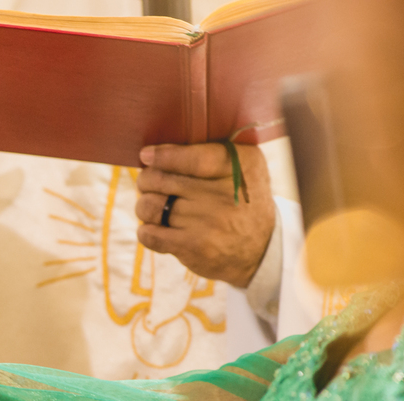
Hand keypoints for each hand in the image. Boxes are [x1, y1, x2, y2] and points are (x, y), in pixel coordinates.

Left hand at [135, 143, 276, 287]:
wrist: (259, 248)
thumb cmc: (239, 199)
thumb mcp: (242, 166)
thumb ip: (209, 151)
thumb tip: (156, 151)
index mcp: (240, 165)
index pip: (193, 158)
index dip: (164, 156)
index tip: (146, 155)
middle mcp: (224, 195)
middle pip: (160, 180)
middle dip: (147, 180)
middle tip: (150, 183)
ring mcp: (208, 223)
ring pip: (149, 206)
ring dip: (144, 205)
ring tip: (155, 206)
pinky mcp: (194, 247)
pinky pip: (149, 234)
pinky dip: (146, 230)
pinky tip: (158, 227)